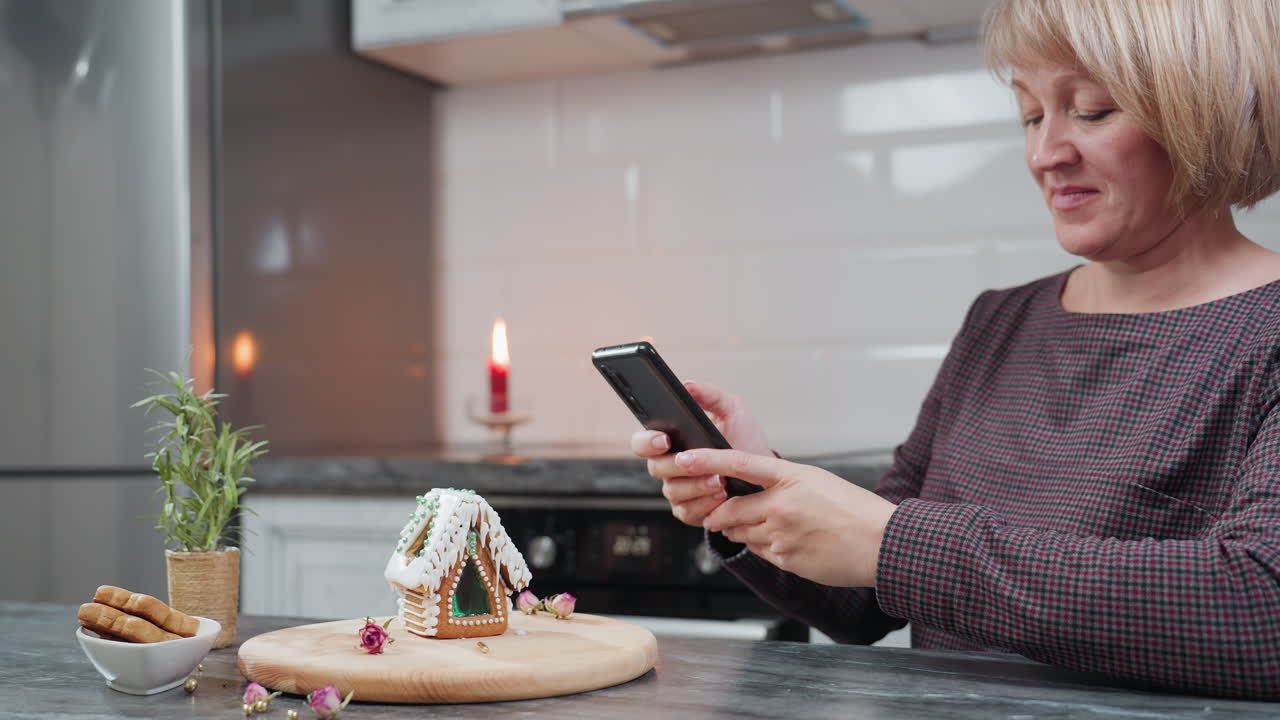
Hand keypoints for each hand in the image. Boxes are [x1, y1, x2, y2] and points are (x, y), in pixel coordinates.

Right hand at [630, 381, 770, 527]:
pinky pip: (687, 512)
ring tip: (720, 481)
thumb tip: (688, 385)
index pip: (643, 441)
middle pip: (656, 468)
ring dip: (696, 486)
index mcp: (670, 441)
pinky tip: (720, 498)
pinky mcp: (690, 511)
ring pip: (673, 491)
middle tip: (701, 463)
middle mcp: (669, 466)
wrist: (764, 472)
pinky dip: (704, 505)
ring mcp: (678, 490)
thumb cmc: (743, 440)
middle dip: (678, 466)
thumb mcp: (732, 410)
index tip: (664, 439)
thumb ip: (710, 395)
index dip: (648, 441)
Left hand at [677, 448, 896, 586]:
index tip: (684, 459)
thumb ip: (781, 484)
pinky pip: (759, 552)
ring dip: (743, 531)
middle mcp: (780, 505)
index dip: (707, 460)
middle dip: (721, 514)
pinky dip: (763, 548)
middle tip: (721, 513)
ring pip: (741, 534)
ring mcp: (780, 534)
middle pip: (730, 510)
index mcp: (790, 477)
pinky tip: (788, 543)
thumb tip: (753, 494)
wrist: (880, 542)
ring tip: (772, 527)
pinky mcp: (784, 559)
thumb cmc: (853, 509)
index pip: (739, 464)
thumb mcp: (816, 481)